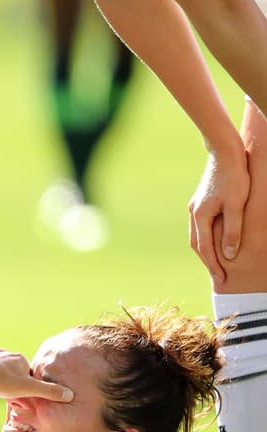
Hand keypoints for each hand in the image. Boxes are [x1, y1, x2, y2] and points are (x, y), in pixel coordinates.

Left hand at [0, 350, 73, 402]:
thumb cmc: (5, 384)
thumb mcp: (31, 390)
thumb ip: (50, 392)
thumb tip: (70, 395)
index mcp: (19, 358)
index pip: (27, 371)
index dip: (25, 383)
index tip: (20, 392)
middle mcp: (4, 353)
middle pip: (12, 369)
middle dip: (11, 379)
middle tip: (7, 392)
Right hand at [189, 147, 250, 283]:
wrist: (225, 152)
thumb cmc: (234, 177)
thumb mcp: (237, 206)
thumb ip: (233, 231)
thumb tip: (229, 254)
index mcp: (200, 216)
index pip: (205, 248)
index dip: (213, 265)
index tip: (221, 279)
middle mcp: (194, 213)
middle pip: (197, 244)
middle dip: (207, 261)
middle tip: (218, 276)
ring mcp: (195, 207)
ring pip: (197, 235)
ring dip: (205, 250)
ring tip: (216, 262)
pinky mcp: (201, 201)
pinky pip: (200, 226)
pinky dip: (206, 238)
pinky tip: (215, 240)